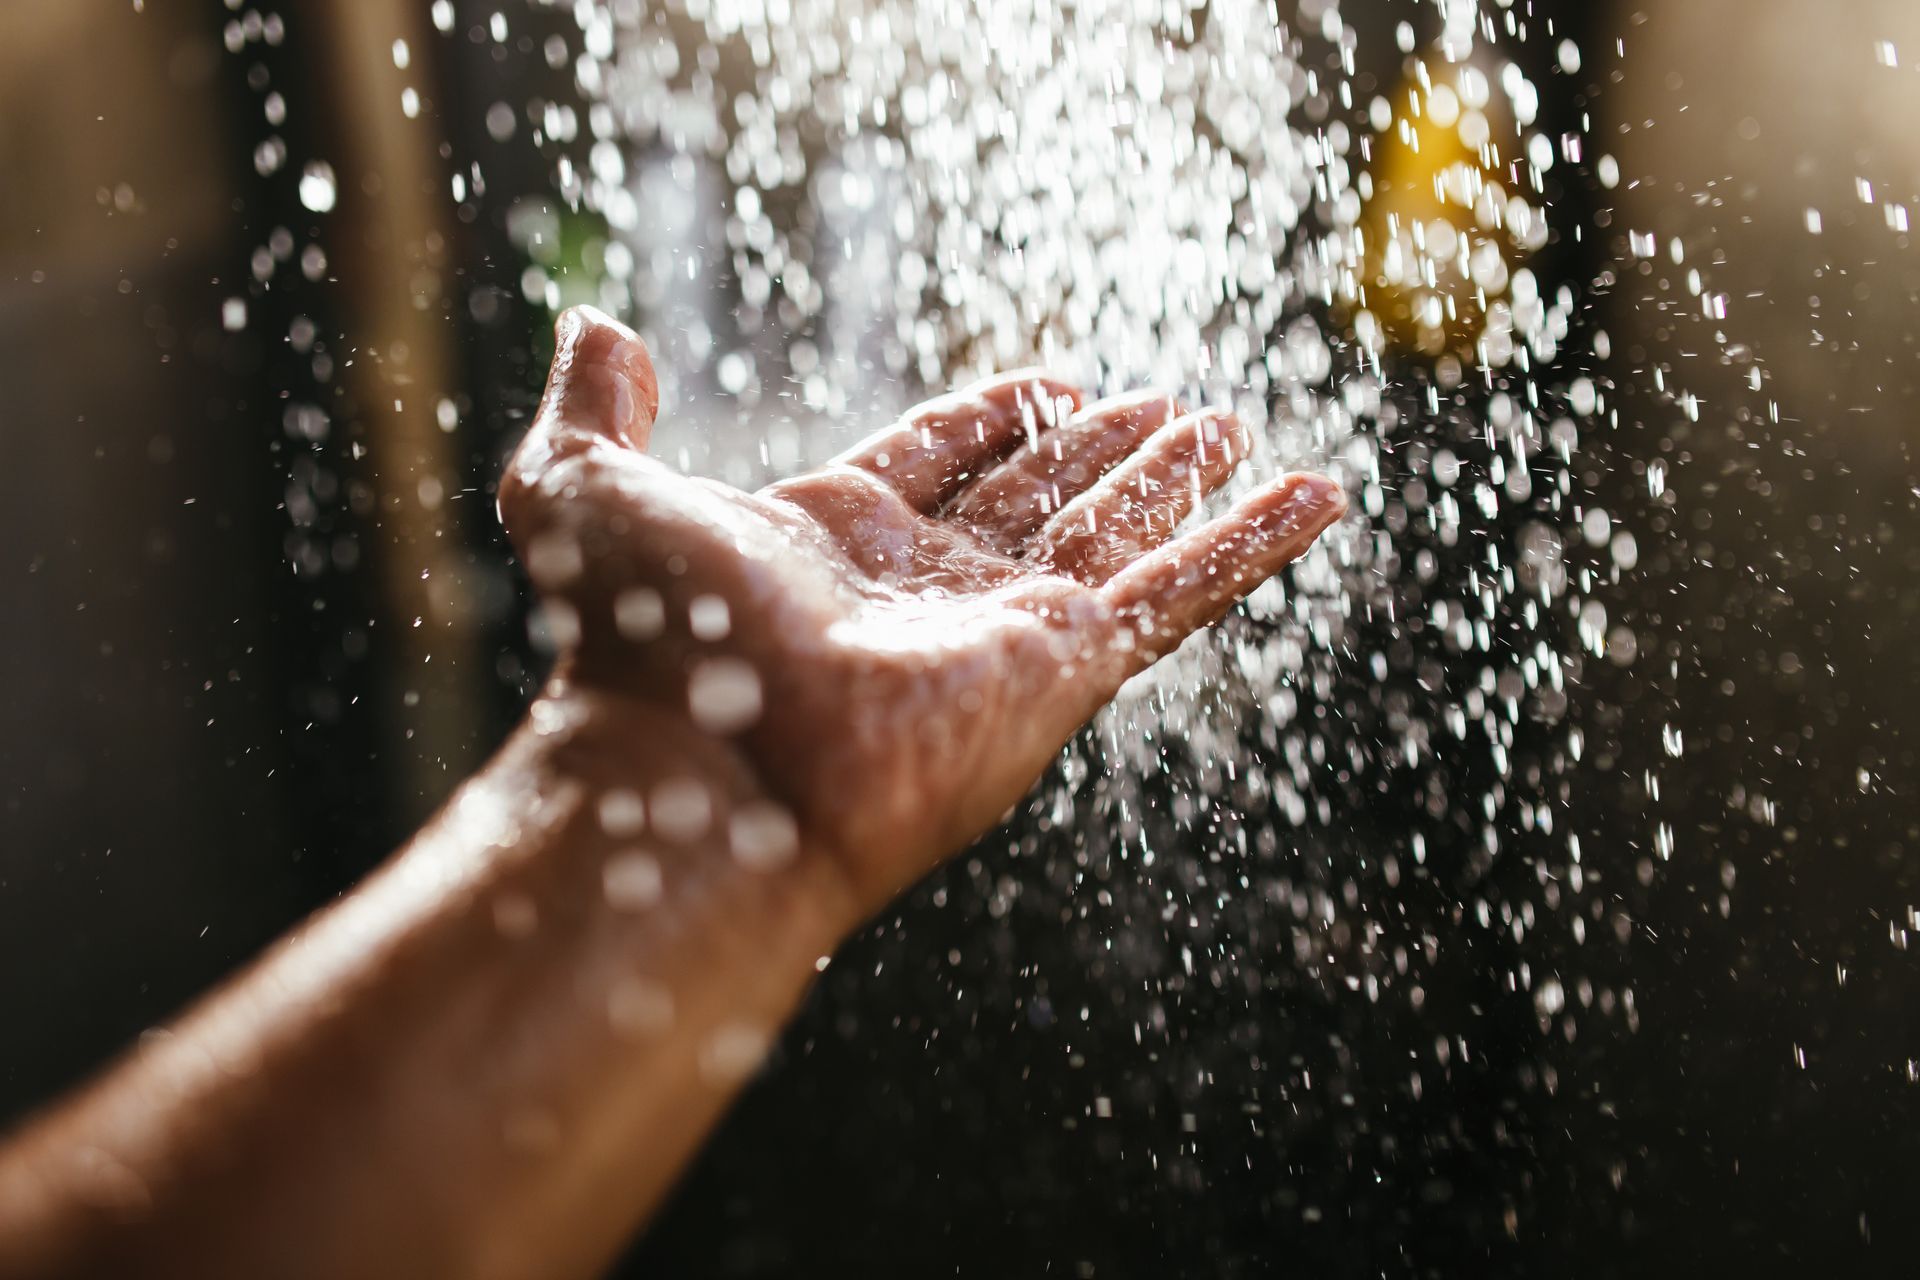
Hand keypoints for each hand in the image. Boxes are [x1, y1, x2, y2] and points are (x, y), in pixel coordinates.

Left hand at [499, 308, 1344, 917]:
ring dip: (1181, 485)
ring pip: (1117, 539)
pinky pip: (1179, 592)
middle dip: (1103, 451)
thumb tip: (600, 330)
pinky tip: (1314, 495)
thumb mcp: (582, 490)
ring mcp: (1003, 631)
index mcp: (832, 540)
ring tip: (1235, 428)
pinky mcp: (1068, 667)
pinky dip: (1252, 544)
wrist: (704, 770)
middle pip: (1039, 500)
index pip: (937, 461)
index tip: (1051, 380)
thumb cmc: (642, 639)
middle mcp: (926, 589)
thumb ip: (592, 409)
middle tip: (1170, 408)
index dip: (995, 417)